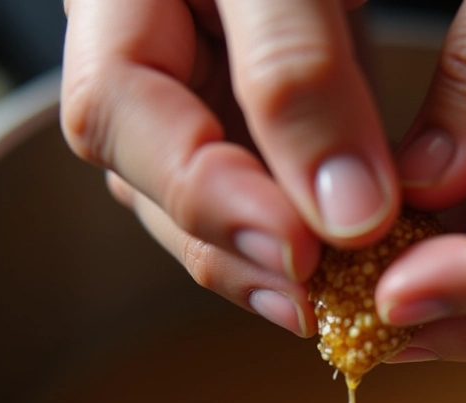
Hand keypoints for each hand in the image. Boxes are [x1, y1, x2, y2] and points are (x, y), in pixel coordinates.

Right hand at [60, 0, 400, 337]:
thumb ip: (301, 73)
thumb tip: (347, 211)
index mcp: (118, 8)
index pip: (120, 113)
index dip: (207, 194)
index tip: (298, 249)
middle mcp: (142, 66)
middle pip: (156, 184)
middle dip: (236, 251)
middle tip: (315, 305)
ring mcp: (188, 102)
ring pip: (201, 205)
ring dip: (263, 267)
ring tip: (326, 308)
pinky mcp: (237, 125)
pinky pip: (252, 195)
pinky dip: (295, 241)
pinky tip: (337, 270)